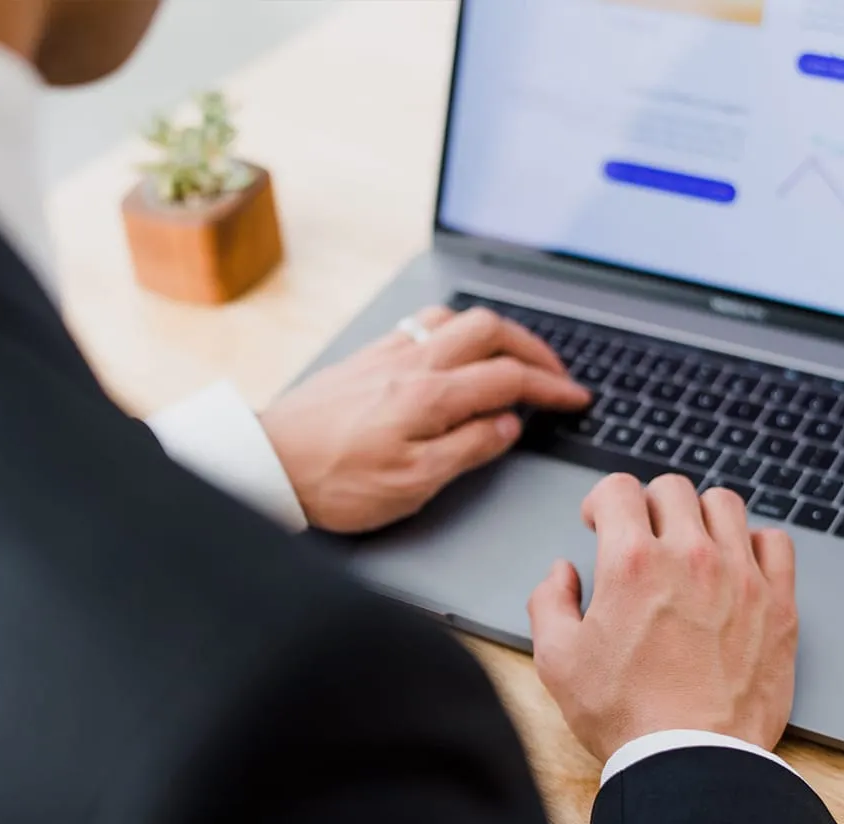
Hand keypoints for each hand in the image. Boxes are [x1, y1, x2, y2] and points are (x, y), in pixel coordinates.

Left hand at [259, 306, 590, 532]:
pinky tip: (454, 353)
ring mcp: (387, 353)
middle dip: (533, 349)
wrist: (267, 461)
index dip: (551, 387)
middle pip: (491, 329)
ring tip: (512, 359)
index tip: (576, 399)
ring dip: (495, 333)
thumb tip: (508, 425)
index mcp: (431, 395)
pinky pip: (423, 324)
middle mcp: (412, 362)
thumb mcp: (412, 484)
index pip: (509, 378)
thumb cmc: (334, 481)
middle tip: (555, 376)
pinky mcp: (366, 357)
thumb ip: (468, 449)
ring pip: (456, 318)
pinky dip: (456, 331)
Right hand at [527, 473, 798, 762]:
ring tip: (690, 544)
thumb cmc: (626, 715)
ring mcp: (740, 577)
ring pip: (725, 504)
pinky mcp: (778, 604)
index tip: (599, 522)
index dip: (601, 501)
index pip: (619, 488)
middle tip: (641, 536)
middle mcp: (690, 557)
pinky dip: (754, 543)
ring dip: (700, 515)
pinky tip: (736, 565)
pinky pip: (776, 542)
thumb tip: (562, 573)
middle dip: (647, 504)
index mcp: (631, 563)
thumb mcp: (557, 660)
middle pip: (671, 489)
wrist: (693, 763)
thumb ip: (549, 602)